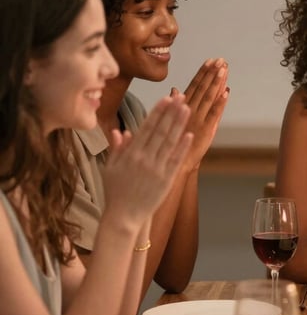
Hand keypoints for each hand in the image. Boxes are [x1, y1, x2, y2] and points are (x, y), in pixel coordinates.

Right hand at [101, 94, 192, 224]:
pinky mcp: (166, 180)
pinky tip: (189, 134)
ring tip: (187, 109)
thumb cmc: (115, 192)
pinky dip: (182, 147)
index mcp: (130, 155)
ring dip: (179, 125)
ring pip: (170, 142)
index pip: (146, 128)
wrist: (124, 217)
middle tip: (180, 97)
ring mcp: (156, 170)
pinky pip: (175, 160)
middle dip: (171, 113)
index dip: (157, 112)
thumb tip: (120, 131)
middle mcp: (144, 159)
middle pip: (160, 131)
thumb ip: (117, 149)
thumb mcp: (110, 168)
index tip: (165, 98)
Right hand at [171, 57, 228, 170]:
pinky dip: (220, 103)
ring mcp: (198, 120)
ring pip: (209, 98)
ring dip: (217, 83)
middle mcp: (189, 111)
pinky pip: (214, 114)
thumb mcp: (170, 119)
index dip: (202, 72)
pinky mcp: (206, 131)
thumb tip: (174, 89)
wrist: (175, 164)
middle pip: (202, 88)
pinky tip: (226, 91)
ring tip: (224, 69)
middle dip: (212, 73)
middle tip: (221, 60)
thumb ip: (175, 103)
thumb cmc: (171, 142)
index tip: (210, 61)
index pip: (193, 85)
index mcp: (181, 107)